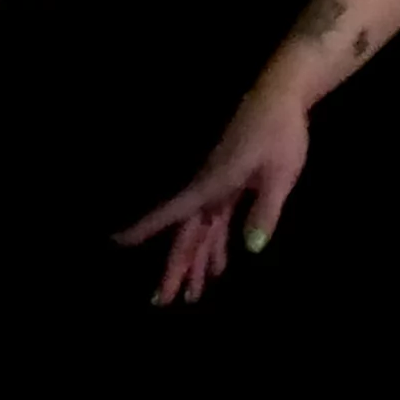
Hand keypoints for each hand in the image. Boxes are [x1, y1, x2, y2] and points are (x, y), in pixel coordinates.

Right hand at [114, 76, 310, 303]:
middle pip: (186, 233)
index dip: (146, 228)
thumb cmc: (280, 133)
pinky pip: (216, 223)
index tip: (116, 241)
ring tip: (187, 295)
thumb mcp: (279, 174)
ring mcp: (218, 189)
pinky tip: (216, 268)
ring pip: (200, 232)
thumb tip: (251, 247)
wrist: (283, 98)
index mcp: (214, 185)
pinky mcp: (230, 187)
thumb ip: (265, 210)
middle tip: (161, 300)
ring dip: (193, 262)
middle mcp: (209, 189)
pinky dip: (215, 246)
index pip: (175, 213)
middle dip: (174, 267)